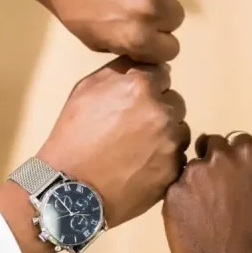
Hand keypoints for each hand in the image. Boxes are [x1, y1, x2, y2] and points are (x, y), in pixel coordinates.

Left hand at [0, 0, 183, 62]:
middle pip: (175, 16)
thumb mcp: (91, 39)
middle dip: (159, 12)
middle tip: (131, 0)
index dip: (157, 41)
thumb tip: (148, 48)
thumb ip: (126, 45)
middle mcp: (152, 7)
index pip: (170, 49)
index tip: (145, 31)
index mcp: (136, 36)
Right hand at [39, 57, 189, 227]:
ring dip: (165, 134)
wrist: (72, 189)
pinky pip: (178, 156)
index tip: (132, 102)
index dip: (146, 87)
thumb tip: (142, 63)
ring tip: (137, 149)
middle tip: (132, 128)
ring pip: (179, 129)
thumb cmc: (73, 135)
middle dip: (158, 110)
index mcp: (141, 86)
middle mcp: (162, 110)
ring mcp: (171, 142)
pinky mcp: (175, 168)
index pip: (161, 74)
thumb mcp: (86, 90)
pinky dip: (165, 158)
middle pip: (173, 101)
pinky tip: (142, 166)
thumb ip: (119, 70)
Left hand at [163, 133, 251, 252]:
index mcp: (251, 155)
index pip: (237, 139)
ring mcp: (193, 171)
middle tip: (214, 187)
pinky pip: (176, 187)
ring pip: (191, 166)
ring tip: (201, 210)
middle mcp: (221, 155)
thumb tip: (232, 170)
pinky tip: (189, 220)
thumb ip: (245, 174)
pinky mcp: (172, 189)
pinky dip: (181, 199)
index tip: (232, 171)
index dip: (232, 155)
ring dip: (195, 180)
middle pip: (211, 143)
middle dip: (211, 159)